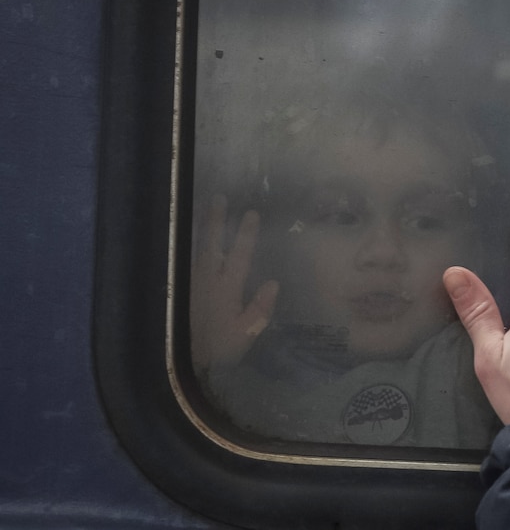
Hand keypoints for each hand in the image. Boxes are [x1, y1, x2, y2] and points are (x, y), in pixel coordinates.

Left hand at [190, 195, 278, 374]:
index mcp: (226, 289)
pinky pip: (190, 260)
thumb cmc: (221, 349)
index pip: (238, 256)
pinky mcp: (184, 291)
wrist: (186, 363)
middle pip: (212, 245)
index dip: (246, 235)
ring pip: (199, 250)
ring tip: (206, 211)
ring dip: (204, 230)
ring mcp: (193, 284)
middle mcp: (207, 281)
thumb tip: (273, 282)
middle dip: (216, 221)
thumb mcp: (247, 334)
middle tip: (218, 198)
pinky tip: (195, 241)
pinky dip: (194, 246)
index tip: (251, 213)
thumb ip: (260, 309)